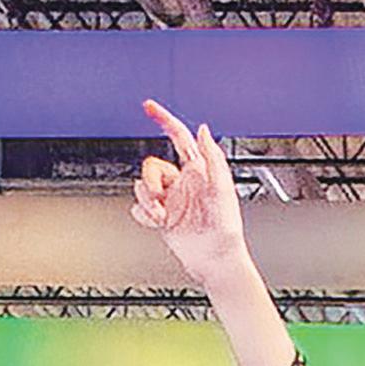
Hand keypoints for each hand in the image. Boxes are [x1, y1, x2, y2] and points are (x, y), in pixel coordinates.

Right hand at [131, 99, 246, 283]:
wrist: (215, 259)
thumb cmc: (226, 227)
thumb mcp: (222, 188)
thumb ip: (212, 156)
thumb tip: (203, 129)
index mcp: (198, 171)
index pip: (178, 138)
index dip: (164, 119)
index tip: (149, 106)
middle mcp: (183, 182)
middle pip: (150, 166)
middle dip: (150, 182)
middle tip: (161, 200)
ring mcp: (170, 199)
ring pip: (142, 186)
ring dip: (148, 203)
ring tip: (163, 218)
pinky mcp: (160, 216)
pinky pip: (138, 207)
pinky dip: (144, 215)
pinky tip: (157, 224)